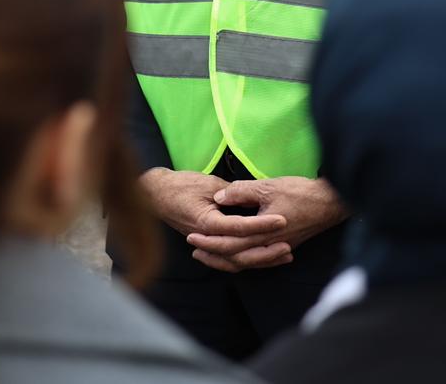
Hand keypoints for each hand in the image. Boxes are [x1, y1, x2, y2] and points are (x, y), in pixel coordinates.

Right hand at [139, 169, 288, 272]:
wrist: (157, 194)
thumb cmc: (181, 185)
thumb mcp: (209, 184)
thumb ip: (232, 193)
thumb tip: (254, 199)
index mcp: (207, 223)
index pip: (240, 227)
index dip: (262, 224)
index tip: (282, 220)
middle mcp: (207, 239)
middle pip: (240, 253)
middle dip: (266, 251)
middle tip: (288, 246)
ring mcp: (207, 244)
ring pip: (236, 261)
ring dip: (260, 260)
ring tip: (283, 256)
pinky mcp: (209, 245)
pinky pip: (230, 259)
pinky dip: (248, 259)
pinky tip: (264, 257)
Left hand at [186, 176, 347, 272]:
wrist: (330, 203)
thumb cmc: (301, 193)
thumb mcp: (268, 186)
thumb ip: (242, 192)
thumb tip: (219, 197)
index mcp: (262, 233)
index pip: (229, 243)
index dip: (209, 241)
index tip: (191, 236)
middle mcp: (268, 246)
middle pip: (235, 257)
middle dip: (212, 254)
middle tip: (193, 248)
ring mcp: (277, 249)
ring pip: (246, 262)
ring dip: (226, 259)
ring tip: (209, 256)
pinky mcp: (285, 247)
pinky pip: (259, 259)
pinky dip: (244, 259)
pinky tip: (237, 256)